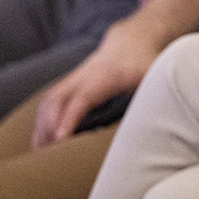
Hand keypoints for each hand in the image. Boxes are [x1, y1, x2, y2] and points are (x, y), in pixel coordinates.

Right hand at [32, 15, 162, 147]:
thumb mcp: (155, 76)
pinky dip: (41, 120)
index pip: (81, 100)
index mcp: (105, 77)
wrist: (132, 41)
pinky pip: (48, 101)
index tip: (60, 140)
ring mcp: (73, 79)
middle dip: (48, 128)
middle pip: (56, 102)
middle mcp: (83, 77)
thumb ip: (153, 97)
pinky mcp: (69, 82)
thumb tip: (157, 121)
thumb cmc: (145, 63)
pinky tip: (42, 139)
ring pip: (48, 102)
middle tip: (46, 158)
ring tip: (40, 154)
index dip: (70, 119)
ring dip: (41, 127)